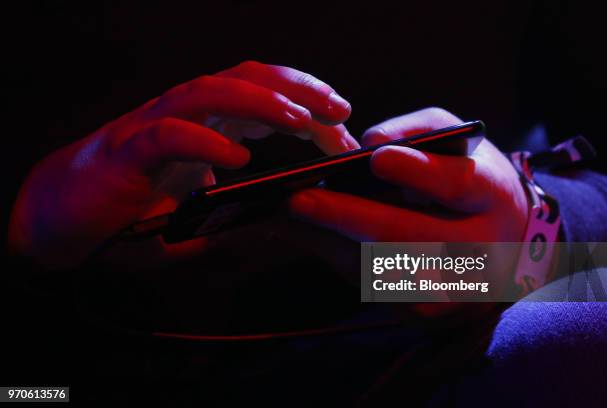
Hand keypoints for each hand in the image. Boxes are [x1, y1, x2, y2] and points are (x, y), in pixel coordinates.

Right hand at [9, 61, 358, 268]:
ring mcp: (153, 126)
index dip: (307, 104)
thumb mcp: (201, 209)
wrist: (61, 217)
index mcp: (206, 123)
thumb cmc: (134, 210)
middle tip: (340, 110)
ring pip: (211, 93)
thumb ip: (239, 207)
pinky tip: (235, 158)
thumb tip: (286, 215)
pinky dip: (205, 142)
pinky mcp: (127, 151)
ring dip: (261, 103)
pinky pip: (168, 135)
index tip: (344, 126)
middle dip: (298, 89)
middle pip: (247, 79)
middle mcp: (184, 114)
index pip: (264, 95)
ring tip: (301, 122)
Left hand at [289, 108, 527, 314]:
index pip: (456, 185)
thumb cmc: (471, 183)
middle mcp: (477, 250)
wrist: (503, 245)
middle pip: (407, 236)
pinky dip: (330, 257)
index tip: (377, 159)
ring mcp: (450, 288)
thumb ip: (420, 131)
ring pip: (378, 267)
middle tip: (300, 200)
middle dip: (348, 216)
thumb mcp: (460, 144)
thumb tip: (370, 142)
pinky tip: (303, 235)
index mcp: (491, 197)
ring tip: (286, 217)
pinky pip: (367, 284)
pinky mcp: (423, 310)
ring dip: (326, 240)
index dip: (417, 173)